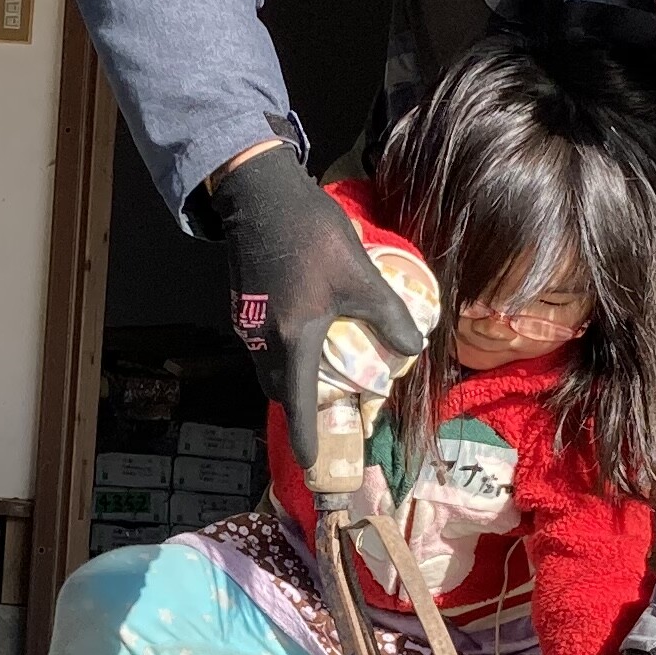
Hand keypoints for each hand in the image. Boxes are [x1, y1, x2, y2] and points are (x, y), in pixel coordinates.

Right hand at [204, 147, 430, 475]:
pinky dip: (282, 352)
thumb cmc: (311, 235)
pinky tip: (303, 334)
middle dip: (298, 407)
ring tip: (318, 376)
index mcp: (292, 340)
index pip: (296, 403)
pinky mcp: (242, 302)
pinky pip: (263, 343)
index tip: (311, 462)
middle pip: (278, 388)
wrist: (258, 192)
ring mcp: (248, 321)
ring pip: (268, 365)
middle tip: (324, 413)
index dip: (305, 436)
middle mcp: (262, 339)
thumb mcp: (360, 275)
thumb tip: (413, 348)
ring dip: (290, 377)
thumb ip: (388, 315)